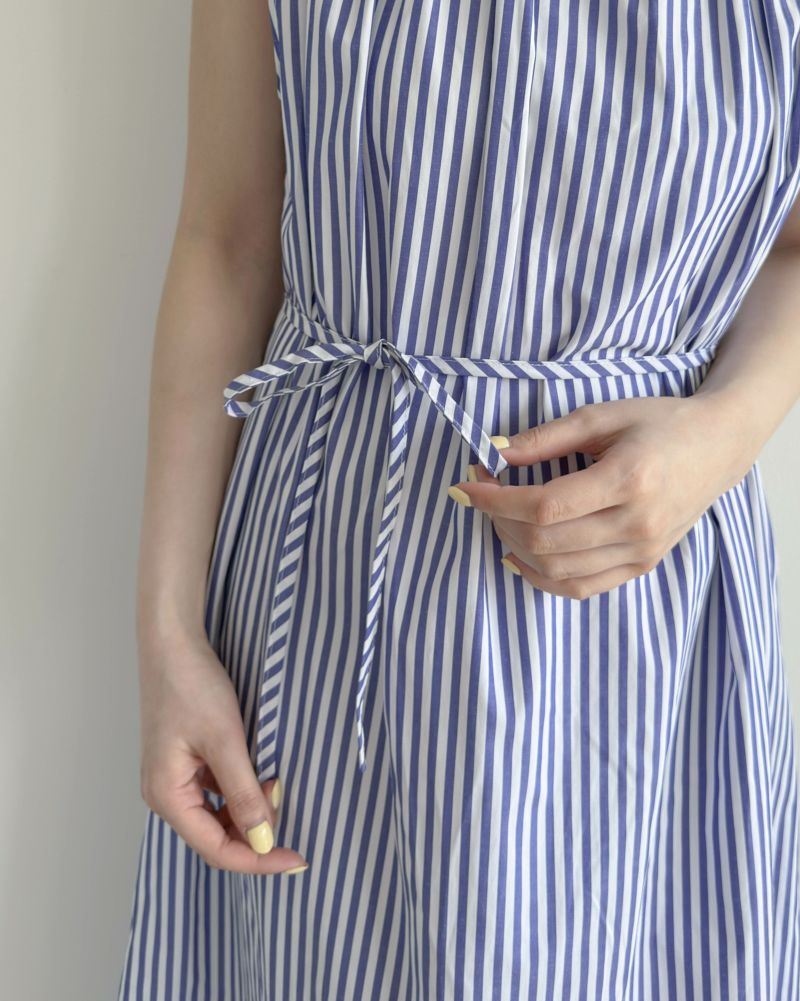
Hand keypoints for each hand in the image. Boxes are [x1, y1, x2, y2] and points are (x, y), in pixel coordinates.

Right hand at [138, 630, 308, 874]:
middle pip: (215, 838)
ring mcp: (176, 778)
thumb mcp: (225, 740)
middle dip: (256, 836)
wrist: (173, 643)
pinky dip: (244, 792)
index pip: (215, 849)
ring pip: (219, 816)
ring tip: (281, 792)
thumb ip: (243, 793)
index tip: (295, 858)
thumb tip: (262, 839)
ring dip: (252, 812)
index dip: (257, 859)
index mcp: (167, 796)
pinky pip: (218, 792)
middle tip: (295, 825)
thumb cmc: (192, 686)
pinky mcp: (187, 761)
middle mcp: (166, 794)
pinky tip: (266, 778)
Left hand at [448, 392, 754, 598]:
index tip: (466, 485)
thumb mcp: (602, 415)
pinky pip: (579, 587)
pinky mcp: (641, 565)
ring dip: (512, 546)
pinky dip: (541, 577)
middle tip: (482, 493)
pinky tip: (517, 556)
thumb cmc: (660, 424)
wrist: (718, 448)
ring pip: (556, 569)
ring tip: (499, 517)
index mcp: (629, 479)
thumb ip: (546, 438)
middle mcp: (637, 523)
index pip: (544, 506)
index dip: (495, 500)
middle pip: (544, 540)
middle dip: (498, 519)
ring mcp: (642, 551)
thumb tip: (495, 453)